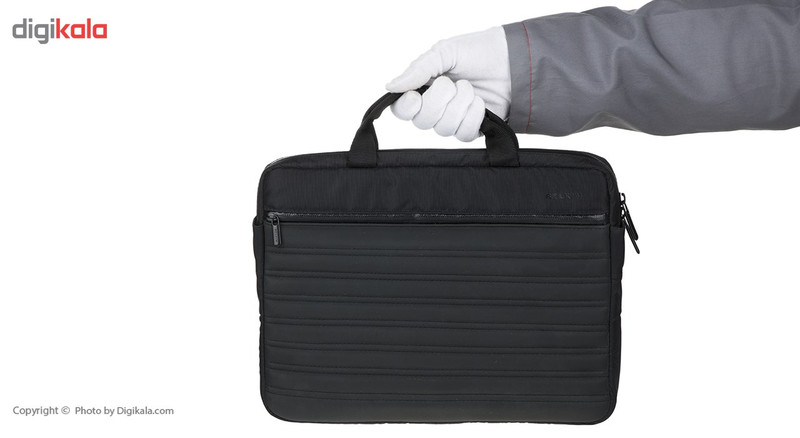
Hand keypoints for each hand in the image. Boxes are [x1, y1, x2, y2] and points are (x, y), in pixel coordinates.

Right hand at [386, 27, 510, 141]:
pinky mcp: (471, 128)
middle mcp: (434, 107)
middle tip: (452, 84)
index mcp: (422, 88)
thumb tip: (390, 86)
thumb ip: (417, 70)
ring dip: (459, 106)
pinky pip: (463, 134)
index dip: (406, 108)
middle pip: (422, 122)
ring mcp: (452, 119)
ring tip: (470, 89)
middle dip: (439, 101)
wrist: (510, 60)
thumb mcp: (443, 53)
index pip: (401, 109)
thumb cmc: (476, 51)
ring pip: (443, 129)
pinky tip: (480, 103)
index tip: (416, 96)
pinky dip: (472, 117)